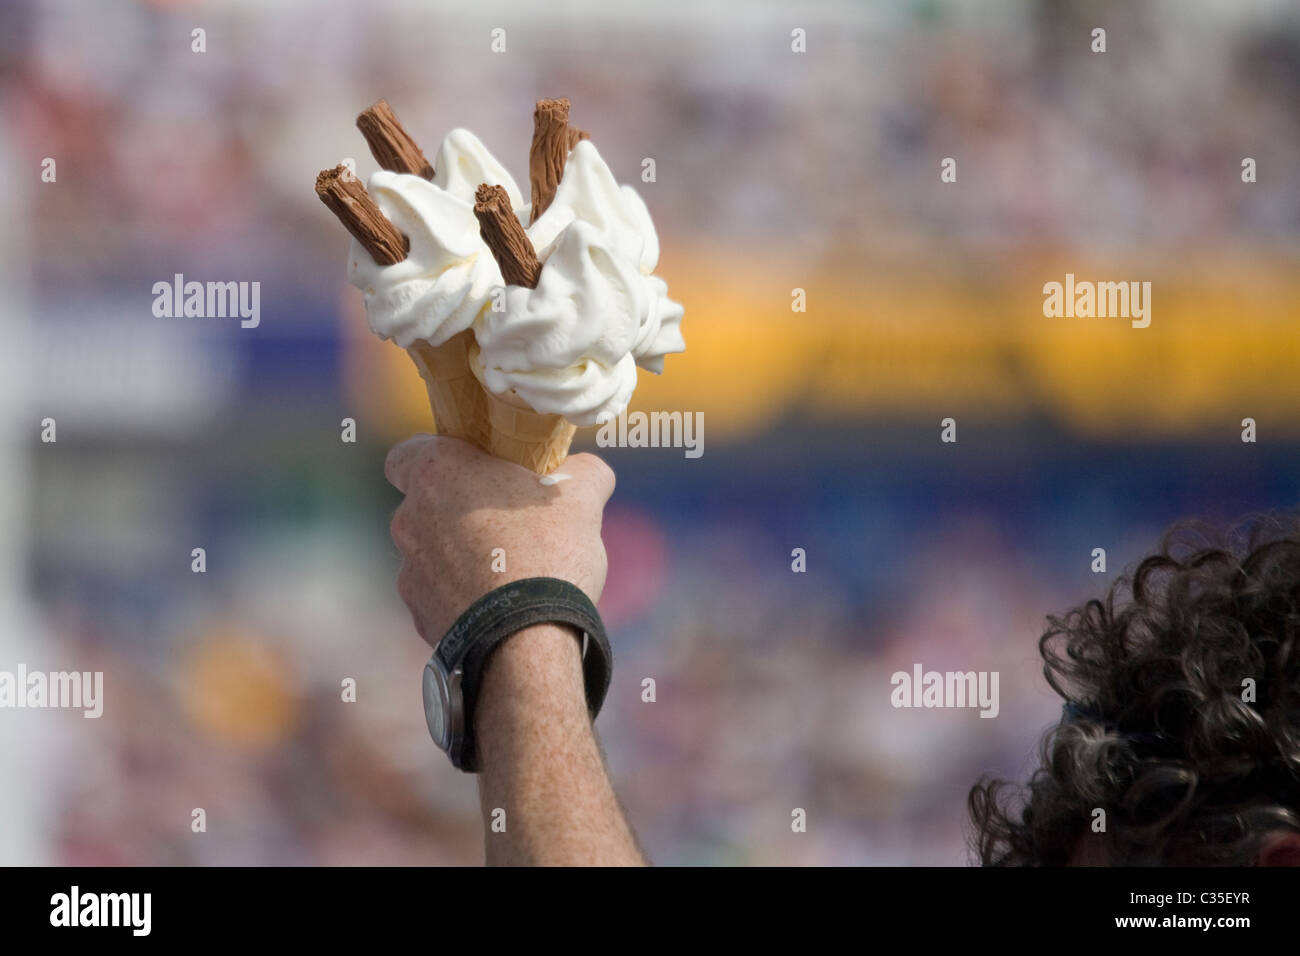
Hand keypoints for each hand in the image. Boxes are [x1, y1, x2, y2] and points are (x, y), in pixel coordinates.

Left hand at [384, 435, 615, 646]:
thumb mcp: (581, 496)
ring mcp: (409, 570)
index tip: (472, 469)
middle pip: (426, 504)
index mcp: (437, 475)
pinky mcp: (418, 613)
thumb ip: (583, 470)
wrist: (525, 641)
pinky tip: (498, 603)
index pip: (407, 454)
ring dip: (460, 555)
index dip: (438, 459)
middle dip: (459, 510)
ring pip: (432, 551)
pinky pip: (439, 594)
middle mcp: (410, 519)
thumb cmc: (546, 552)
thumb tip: (587, 470)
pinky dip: (461, 595)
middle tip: (507, 520)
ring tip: (509, 569)